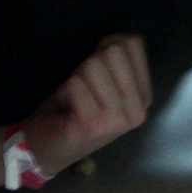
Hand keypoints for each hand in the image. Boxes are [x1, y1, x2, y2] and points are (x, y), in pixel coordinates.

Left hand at [23, 34, 153, 176]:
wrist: (47, 150)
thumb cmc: (75, 110)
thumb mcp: (105, 84)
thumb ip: (116, 63)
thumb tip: (113, 43)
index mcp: (144, 97)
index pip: (133, 43)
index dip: (108, 44)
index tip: (98, 69)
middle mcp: (138, 110)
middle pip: (113, 51)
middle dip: (90, 63)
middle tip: (84, 88)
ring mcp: (117, 120)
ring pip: (92, 65)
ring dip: (75, 79)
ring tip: (76, 99)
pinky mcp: (94, 125)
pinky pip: (74, 84)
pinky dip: (64, 91)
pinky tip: (67, 110)